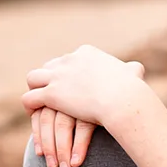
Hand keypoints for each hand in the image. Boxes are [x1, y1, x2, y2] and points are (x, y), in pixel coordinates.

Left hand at [23, 47, 146, 166]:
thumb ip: (132, 70)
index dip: (64, 71)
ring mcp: (58, 76)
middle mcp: (69, 60)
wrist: (122, 99)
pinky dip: (30, 106)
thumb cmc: (131, 90)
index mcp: (86, 53)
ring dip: (33, 89)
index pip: (67, 59)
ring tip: (36, 103)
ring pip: (33, 78)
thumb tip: (136, 69)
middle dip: (46, 79)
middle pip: (48, 66)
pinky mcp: (52, 94)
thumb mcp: (133, 73)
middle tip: (47, 92)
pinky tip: (33, 113)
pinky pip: (30, 97)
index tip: (66, 82)